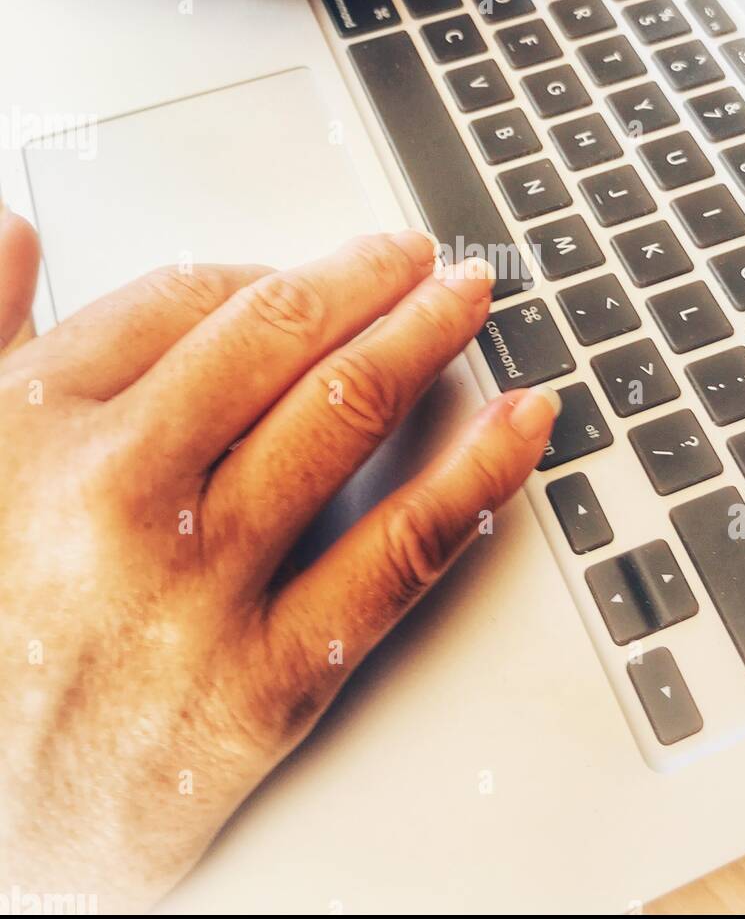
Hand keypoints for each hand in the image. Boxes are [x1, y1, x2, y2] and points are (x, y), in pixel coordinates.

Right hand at [0, 233, 557, 909]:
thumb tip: (14, 238)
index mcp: (37, 425)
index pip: (188, 298)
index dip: (271, 273)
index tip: (315, 276)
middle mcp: (119, 491)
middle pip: (281, 336)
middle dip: (370, 277)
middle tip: (420, 256)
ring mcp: (200, 585)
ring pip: (346, 415)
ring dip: (429, 335)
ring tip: (471, 301)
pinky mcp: (269, 680)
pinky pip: (400, 551)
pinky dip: (477, 473)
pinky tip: (520, 424)